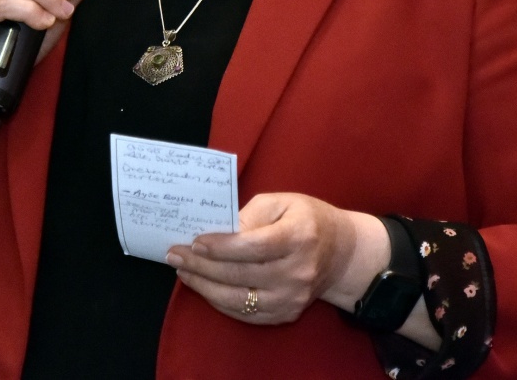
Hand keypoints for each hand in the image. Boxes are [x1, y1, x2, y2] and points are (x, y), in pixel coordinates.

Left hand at [166, 193, 386, 325]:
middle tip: (175, 255)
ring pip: (238, 299)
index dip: (220, 247)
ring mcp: (293, 297)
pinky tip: (204, 286)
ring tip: (183, 271)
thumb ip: (251, 214)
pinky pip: (245, 313)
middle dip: (201, 265)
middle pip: (240, 274)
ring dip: (204, 286)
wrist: (341, 252)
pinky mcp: (286, 313)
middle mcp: (297, 271)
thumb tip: (219, 232)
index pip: (253, 246)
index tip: (195, 241)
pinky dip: (219, 301)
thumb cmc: (307, 219)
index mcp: (298, 236)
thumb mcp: (283, 202)